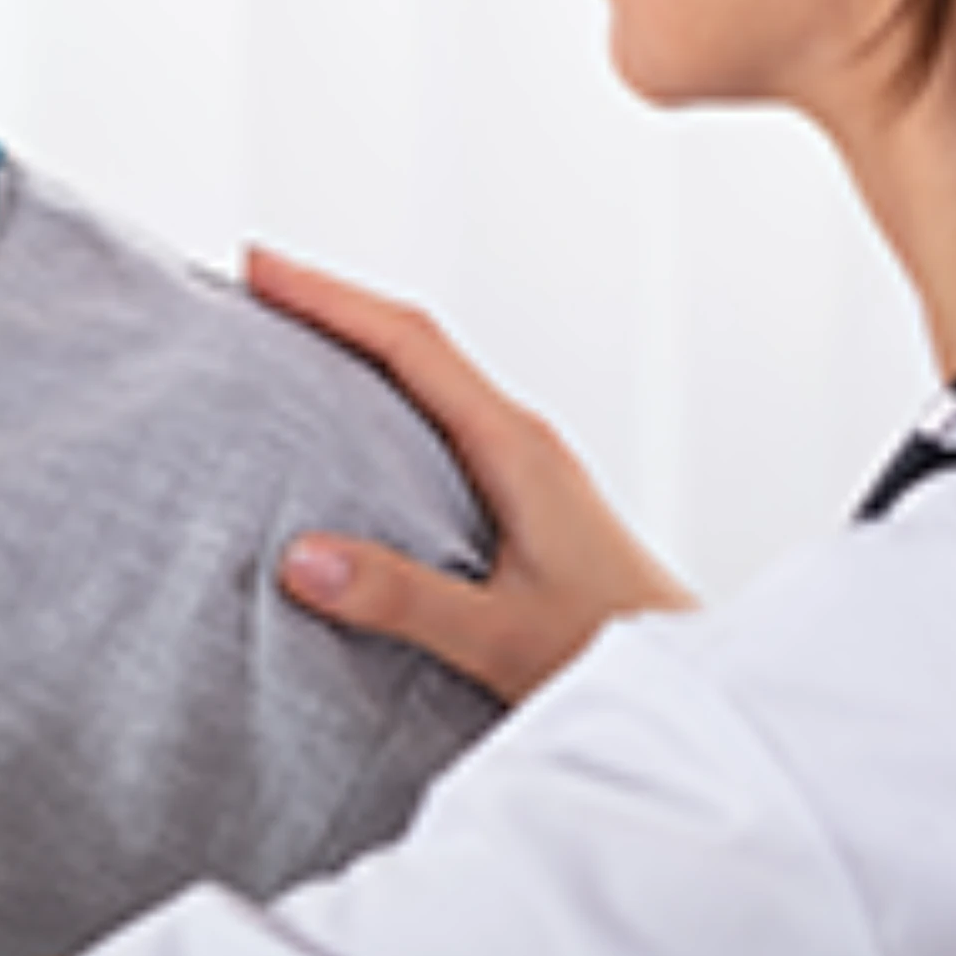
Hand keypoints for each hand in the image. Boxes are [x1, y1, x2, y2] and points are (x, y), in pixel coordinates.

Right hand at [251, 246, 694, 704]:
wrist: (700, 688)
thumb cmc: (616, 656)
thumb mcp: (499, 636)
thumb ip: (400, 598)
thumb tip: (297, 558)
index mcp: (516, 447)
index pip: (411, 344)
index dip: (331, 299)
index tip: (260, 267)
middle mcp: (523, 440)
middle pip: (417, 345)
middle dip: (334, 308)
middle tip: (255, 289)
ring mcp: (528, 468)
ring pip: (432, 382)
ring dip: (361, 350)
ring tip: (288, 342)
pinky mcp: (527, 501)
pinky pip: (443, 424)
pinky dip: (387, 401)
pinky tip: (353, 433)